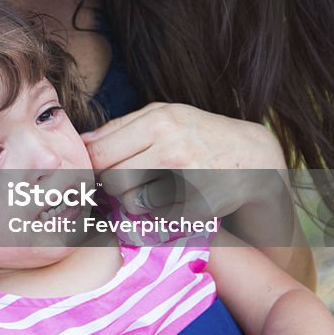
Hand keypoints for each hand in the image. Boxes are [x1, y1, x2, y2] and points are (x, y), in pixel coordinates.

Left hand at [82, 103, 295, 246]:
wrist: (252, 155)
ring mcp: (188, 178)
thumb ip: (122, 127)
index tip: (94, 171)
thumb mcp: (165, 116)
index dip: (89, 165)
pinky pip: (156, 219)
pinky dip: (155, 214)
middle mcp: (172, 147)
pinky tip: (168, 201)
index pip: (100, 150)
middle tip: (122, 183)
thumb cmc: (199, 133)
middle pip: (111, 179)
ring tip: (148, 190)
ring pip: (130, 202)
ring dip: (132, 201)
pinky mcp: (198, 206)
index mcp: (158, 121)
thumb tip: (81, 141)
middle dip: (110, 185)